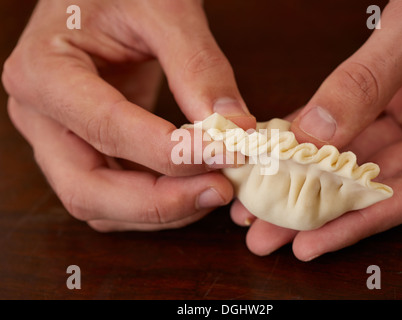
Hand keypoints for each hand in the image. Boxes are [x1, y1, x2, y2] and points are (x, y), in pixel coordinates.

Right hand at [2, 0, 254, 230]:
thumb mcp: (164, 9)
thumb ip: (199, 66)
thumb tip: (236, 128)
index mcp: (44, 71)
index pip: (107, 128)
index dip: (170, 152)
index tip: (227, 152)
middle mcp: (41, 115)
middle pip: (87, 189)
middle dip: (159, 202)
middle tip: (219, 189)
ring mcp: (59, 139)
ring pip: (99, 205)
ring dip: (161, 209)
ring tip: (214, 188)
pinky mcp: (84, 149)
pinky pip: (114, 196)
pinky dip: (156, 203)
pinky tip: (193, 185)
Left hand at [231, 0, 401, 260]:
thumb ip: (371, 80)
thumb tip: (316, 132)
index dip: (356, 222)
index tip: (309, 241)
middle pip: (373, 184)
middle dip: (315, 210)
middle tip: (266, 232)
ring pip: (355, 157)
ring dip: (305, 179)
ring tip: (258, 204)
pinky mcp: (395, 95)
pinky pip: (350, 123)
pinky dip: (313, 137)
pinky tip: (280, 153)